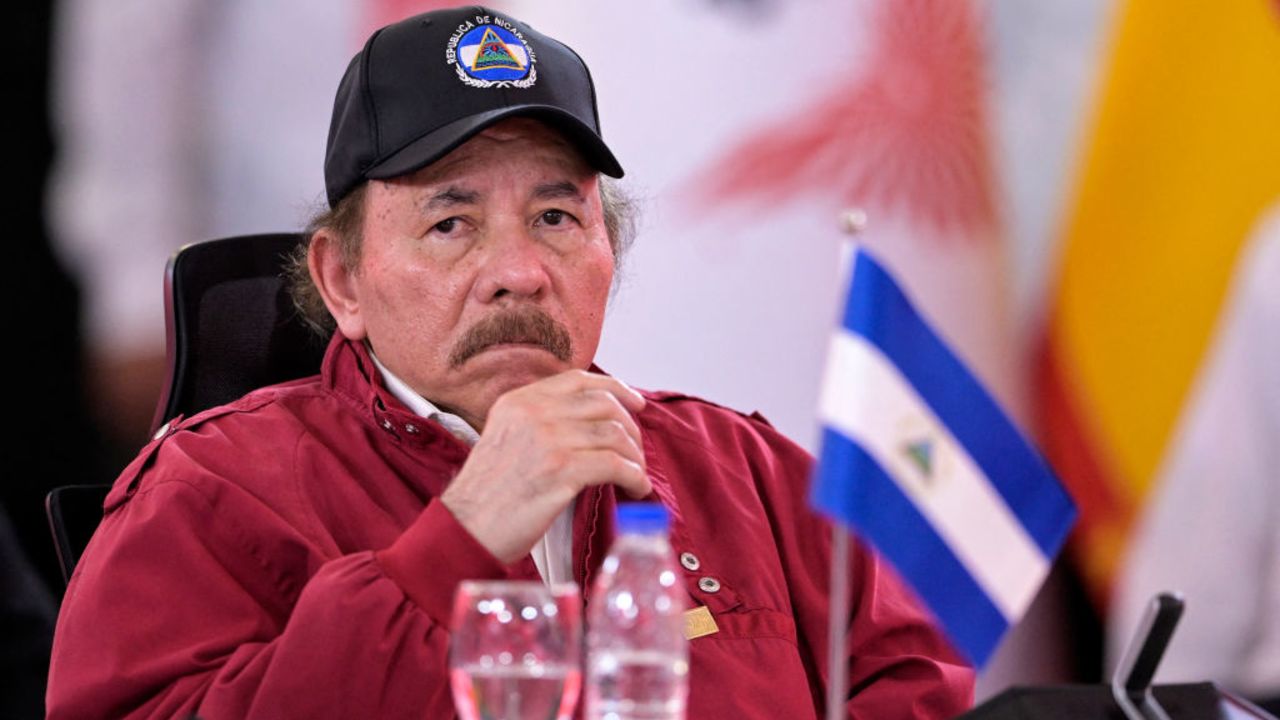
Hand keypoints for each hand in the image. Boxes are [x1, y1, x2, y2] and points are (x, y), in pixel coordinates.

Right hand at [440, 371, 649, 562]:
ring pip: (614, 433)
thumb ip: (539, 422)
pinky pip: (615, 464)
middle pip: (604, 405)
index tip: (635, 403)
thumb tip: (589, 424)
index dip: (615, 388)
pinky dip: (634, 476)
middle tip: (635, 452)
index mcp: (518, 401)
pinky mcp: (561, 470)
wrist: (466, 528)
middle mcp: (533, 413)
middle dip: (630, 428)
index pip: (578, 380)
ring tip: (635, 474)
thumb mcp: (505, 438)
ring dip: (635, 456)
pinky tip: (635, 489)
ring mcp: (547, 439)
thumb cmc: (488, 494)